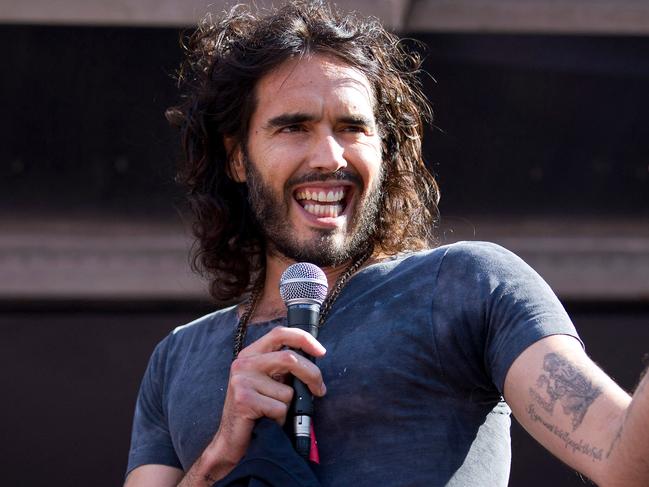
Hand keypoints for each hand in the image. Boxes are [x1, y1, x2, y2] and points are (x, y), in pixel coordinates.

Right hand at [200, 326, 326, 480]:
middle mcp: (243, 363)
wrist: (230, 441)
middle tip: (320, 390)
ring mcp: (242, 380)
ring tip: (272, 413)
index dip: (304, 339)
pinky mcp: (244, 399)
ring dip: (288, 407)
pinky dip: (280, 419)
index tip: (321, 351)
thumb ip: (283, 369)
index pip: (279, 333)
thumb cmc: (256, 411)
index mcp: (251, 354)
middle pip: (289, 358)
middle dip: (312, 374)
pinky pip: (280, 408)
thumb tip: (313, 364)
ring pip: (287, 390)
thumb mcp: (268, 382)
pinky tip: (267, 421)